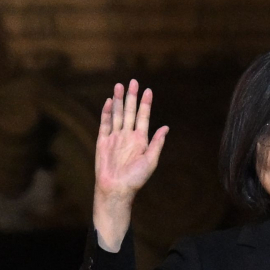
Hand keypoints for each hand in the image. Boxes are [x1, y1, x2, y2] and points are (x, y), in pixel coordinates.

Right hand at [92, 80, 168, 251]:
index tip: (148, 90)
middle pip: (129, 112)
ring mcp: (115, 137)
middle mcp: (128, 136)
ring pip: (117, 114)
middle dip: (131, 97)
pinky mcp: (102, 141)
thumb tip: (166, 127)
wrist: (116, 188)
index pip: (143, 117)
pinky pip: (105, 124)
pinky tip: (108, 101)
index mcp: (141, 140)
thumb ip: (157, 143)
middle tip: (133, 81)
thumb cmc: (135, 179)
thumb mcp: (151, 161)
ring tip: (119, 85)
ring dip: (118, 100)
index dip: (146, 104)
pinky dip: (106, 113)